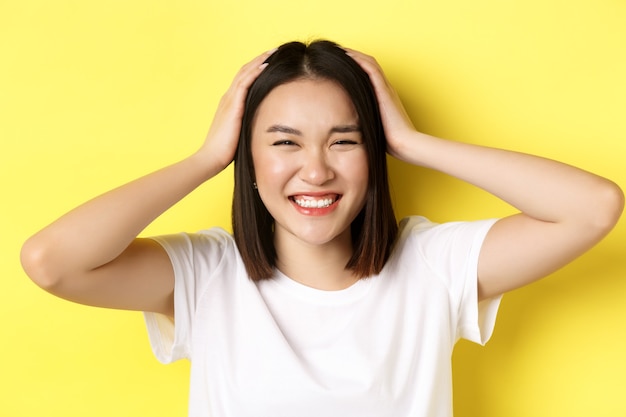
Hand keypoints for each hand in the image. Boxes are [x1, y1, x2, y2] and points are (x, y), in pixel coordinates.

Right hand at [197, 48, 275, 170]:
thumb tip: (262, 130)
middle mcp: (228, 98)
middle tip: (273, 51)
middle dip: (259, 59)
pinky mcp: (233, 106)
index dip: (255, 69)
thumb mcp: (239, 135)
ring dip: (259, 60)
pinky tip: (266, 65)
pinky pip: (245, 83)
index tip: (269, 62)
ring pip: (245, 73)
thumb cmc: (225, 152)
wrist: (211, 158)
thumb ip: (248, 127)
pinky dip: (255, 72)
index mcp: (229, 104)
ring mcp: (229, 100)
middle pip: (244, 72)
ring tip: (273, 52)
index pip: (243, 81)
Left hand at [345, 48, 418, 161]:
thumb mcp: (371, 128)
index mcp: (382, 97)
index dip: (353, 67)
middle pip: (367, 65)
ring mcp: (385, 88)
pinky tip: (346, 55)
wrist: (403, 144)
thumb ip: (361, 122)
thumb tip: (344, 129)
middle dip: (352, 58)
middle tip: (335, 53)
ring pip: (368, 63)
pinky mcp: (384, 90)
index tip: (337, 65)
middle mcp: (385, 88)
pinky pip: (371, 69)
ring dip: (353, 55)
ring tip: (338, 50)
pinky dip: (359, 60)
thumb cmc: (388, 142)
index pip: (366, 75)